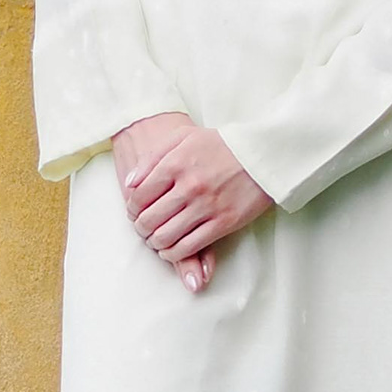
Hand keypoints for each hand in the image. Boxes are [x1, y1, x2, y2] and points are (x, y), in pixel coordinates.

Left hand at [115, 113, 267, 290]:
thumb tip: (130, 183)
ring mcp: (206, 206)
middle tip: (143, 228)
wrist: (262, 153)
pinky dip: (174, 254)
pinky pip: (189, 247)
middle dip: (140, 228)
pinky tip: (171, 250)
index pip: (139, 196)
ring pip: (166, 237)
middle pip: (149, 219)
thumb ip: (153, 157)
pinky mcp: (223, 223)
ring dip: (154, 243)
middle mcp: (189, 186)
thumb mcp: (184, 137)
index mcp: (176, 163)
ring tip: (155, 239)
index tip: (135, 211)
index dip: (132, 208)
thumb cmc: (220, 144)